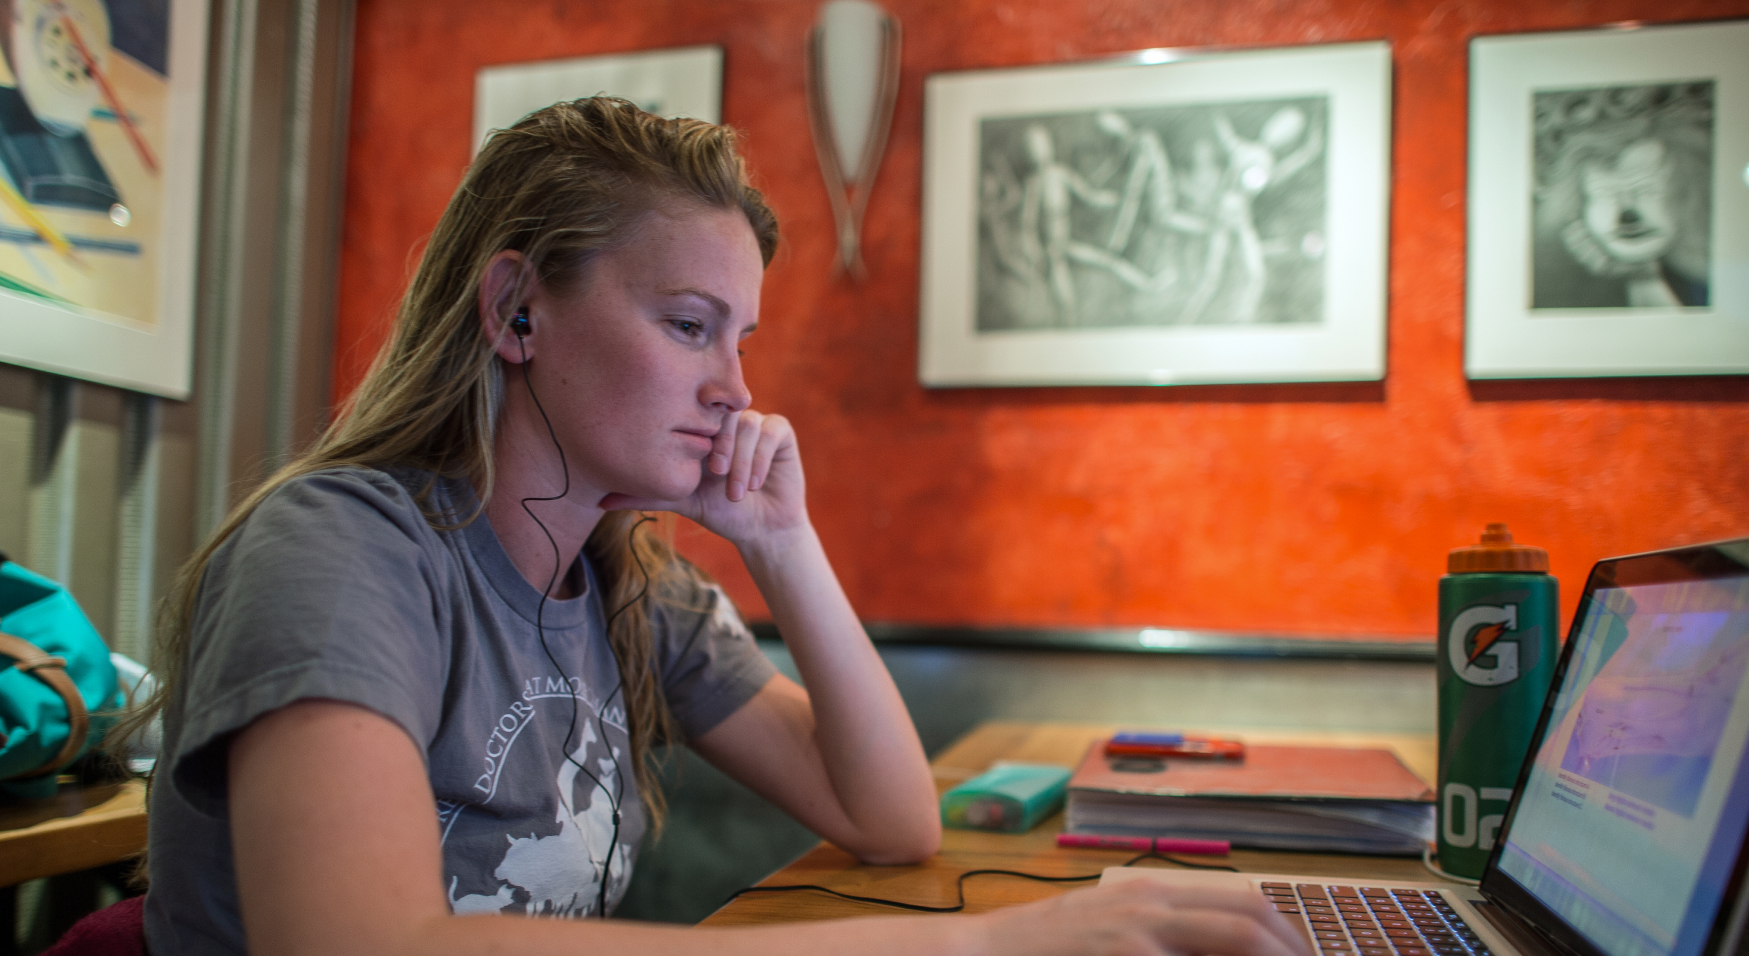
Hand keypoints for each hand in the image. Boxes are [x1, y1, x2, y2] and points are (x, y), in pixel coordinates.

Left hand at [599, 409, 807, 548]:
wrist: (762, 530)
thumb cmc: (721, 512)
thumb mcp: (682, 500)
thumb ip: (646, 495)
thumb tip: (600, 501)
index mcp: (705, 430)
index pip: (696, 415)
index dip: (698, 438)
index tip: (700, 471)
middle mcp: (729, 421)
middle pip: (723, 415)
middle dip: (721, 446)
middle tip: (716, 474)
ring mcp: (757, 423)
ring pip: (748, 424)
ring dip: (741, 460)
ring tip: (736, 491)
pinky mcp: (781, 432)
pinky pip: (771, 430)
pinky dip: (760, 458)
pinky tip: (754, 483)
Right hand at [977, 879, 1311, 955]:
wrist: (983, 955)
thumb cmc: (1045, 951)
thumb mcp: (1110, 930)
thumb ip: (1163, 937)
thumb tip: (1220, 945)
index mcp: (1153, 893)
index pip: (1244, 906)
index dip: (1286, 936)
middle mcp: (1154, 905)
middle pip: (1253, 923)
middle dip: (1292, 952)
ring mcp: (1142, 934)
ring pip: (1236, 940)